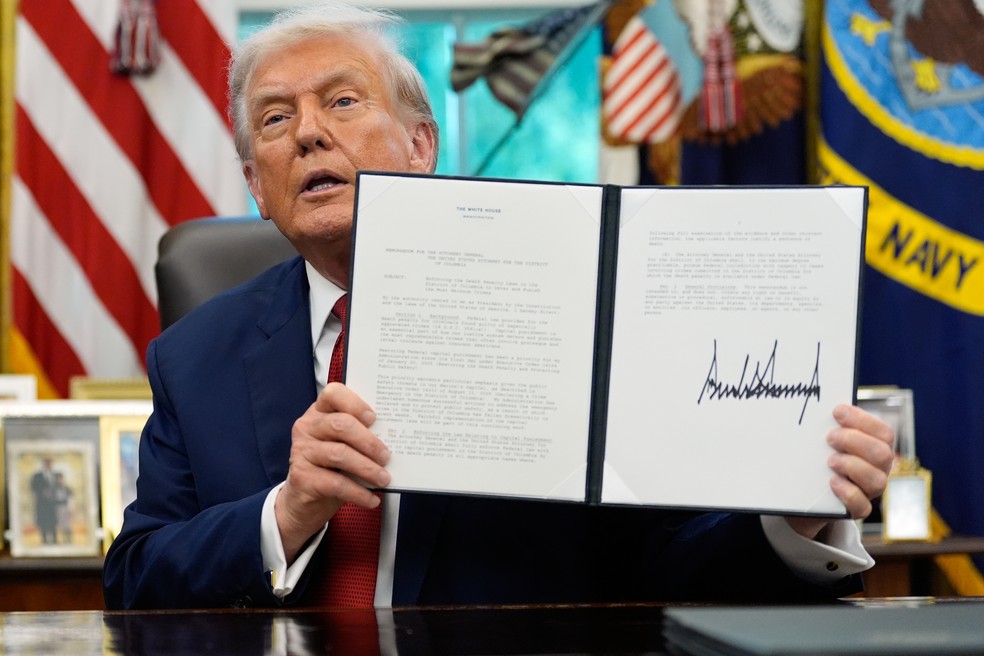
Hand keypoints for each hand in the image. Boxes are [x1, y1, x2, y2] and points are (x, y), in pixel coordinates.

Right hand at [275, 382, 390, 561]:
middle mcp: (307, 427)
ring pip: (340, 454)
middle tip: (387, 456)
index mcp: (320, 412)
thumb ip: (361, 437)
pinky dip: (359, 493)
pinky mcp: (301, 477)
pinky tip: (371, 499)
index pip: (333, 393)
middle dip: (369, 441)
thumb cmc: (331, 468)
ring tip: (384, 478)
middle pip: (340, 425)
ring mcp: (302, 451)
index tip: (374, 418)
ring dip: (368, 468)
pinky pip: (336, 483)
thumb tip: (395, 440)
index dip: (355, 403)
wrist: (305, 500)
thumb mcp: (346, 446)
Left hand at [786, 403, 894, 539]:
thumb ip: (829, 426)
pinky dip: (848, 493)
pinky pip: (862, 506)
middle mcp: (877, 469)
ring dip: (852, 466)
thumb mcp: (824, 440)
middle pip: (883, 454)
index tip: (837, 412)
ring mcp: (869, 491)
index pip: (883, 432)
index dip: (862, 420)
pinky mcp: (856, 509)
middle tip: (830, 438)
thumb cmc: (819, 458)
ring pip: (877, 480)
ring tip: (830, 461)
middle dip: (855, 441)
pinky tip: (832, 482)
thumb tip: (820, 406)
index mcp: (875, 448)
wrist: (804, 493)